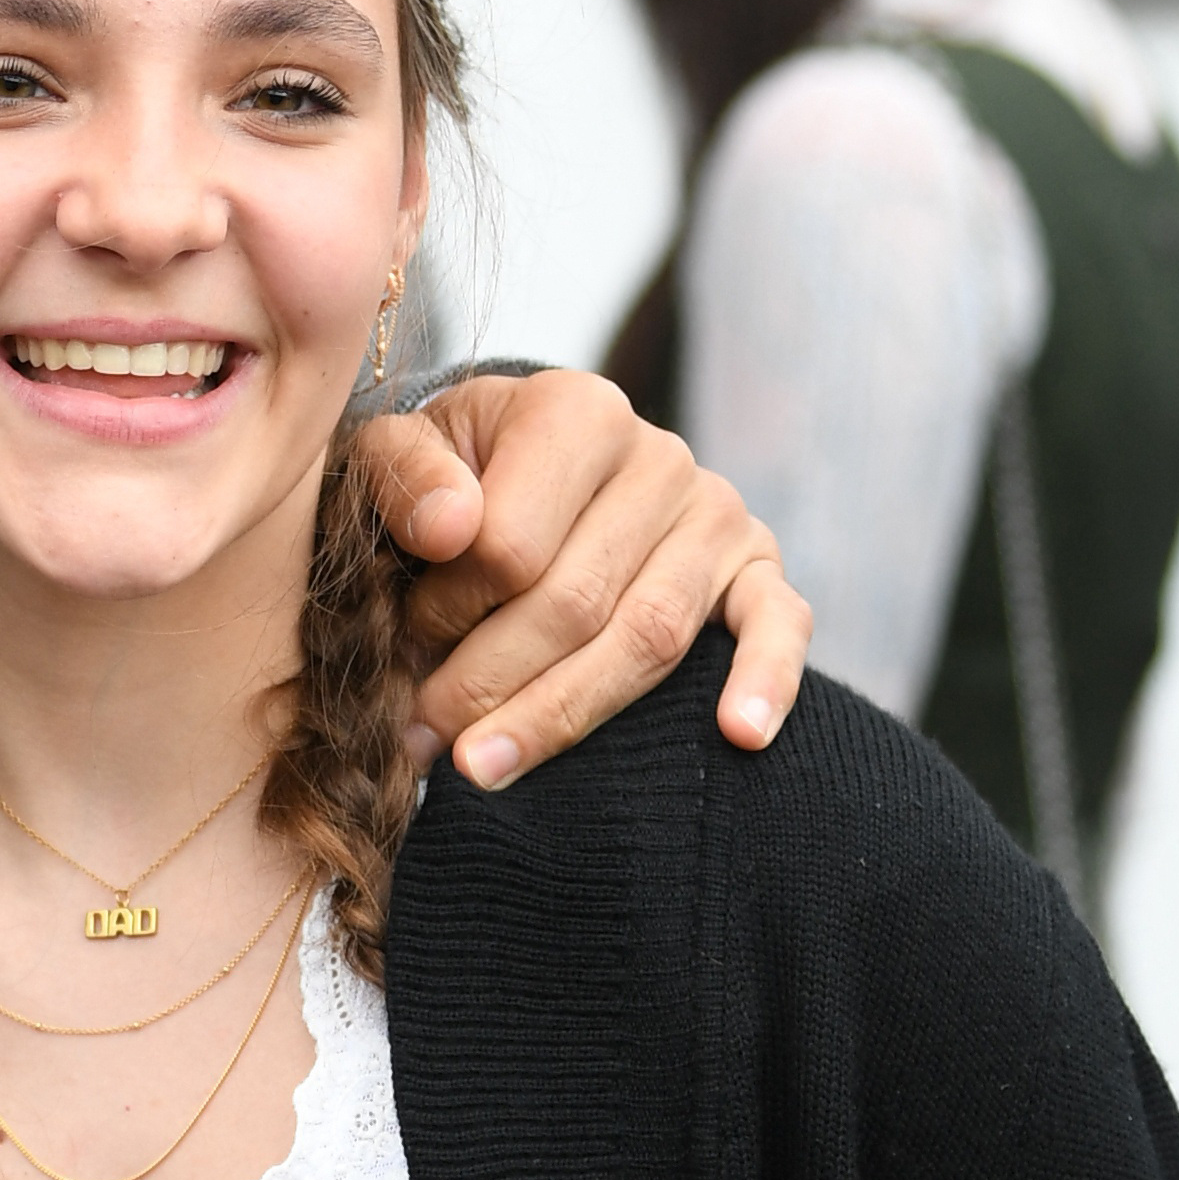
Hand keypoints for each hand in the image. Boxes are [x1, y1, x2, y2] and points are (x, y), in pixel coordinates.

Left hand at [354, 370, 811, 790]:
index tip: (404, 645)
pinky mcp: (758, 567)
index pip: (511, 545)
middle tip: (423, 740)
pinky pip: (779, 624)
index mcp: (576, 412)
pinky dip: (765, 680)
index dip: (446, 613)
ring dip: (563, 715)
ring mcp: (716, 515)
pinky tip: (740, 735)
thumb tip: (449, 529)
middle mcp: (659, 456)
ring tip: (486, 767)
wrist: (517, 472)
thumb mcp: (398, 458)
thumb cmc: (450, 478)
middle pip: (577, 603)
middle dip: (488, 684)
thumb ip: (403, 480)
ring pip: (649, 637)